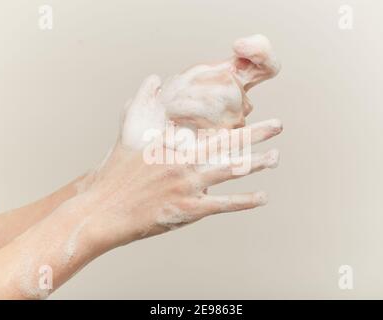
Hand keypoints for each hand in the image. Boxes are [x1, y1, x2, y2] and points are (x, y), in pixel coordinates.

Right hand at [77, 118, 281, 251]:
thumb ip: (143, 100)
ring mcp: (189, 187)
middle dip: (257, 133)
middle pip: (229, 145)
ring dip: (257, 164)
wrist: (104, 207)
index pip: (214, 129)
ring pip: (231, 172)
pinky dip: (245, 201)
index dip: (239, 121)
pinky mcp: (188, 210)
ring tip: (276, 157)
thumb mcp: (128, 130)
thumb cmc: (116, 170)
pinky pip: (223, 205)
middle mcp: (186, 162)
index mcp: (175, 144)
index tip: (255, 111)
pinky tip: (263, 197)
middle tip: (278, 125)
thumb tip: (154, 78)